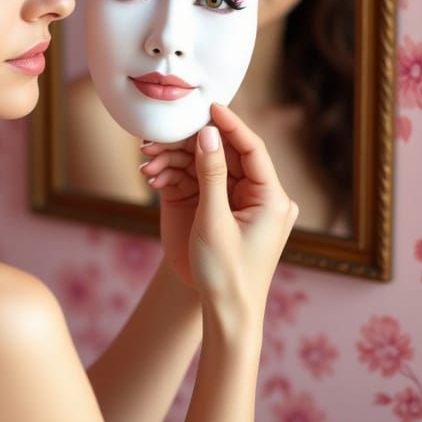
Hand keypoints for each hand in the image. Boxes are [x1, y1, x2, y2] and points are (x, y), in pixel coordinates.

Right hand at [139, 103, 298, 318]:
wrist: (226, 315)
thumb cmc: (227, 274)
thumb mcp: (214, 221)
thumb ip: (212, 173)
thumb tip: (208, 134)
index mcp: (273, 198)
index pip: (253, 149)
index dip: (230, 125)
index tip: (208, 106)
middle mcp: (262, 197)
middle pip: (228, 155)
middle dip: (191, 145)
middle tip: (161, 135)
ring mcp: (243, 204)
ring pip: (210, 168)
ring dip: (178, 162)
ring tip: (148, 160)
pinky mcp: (223, 213)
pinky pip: (203, 185)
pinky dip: (178, 178)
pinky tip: (154, 176)